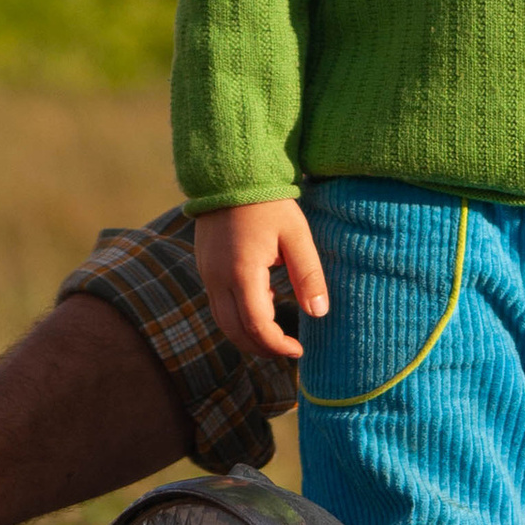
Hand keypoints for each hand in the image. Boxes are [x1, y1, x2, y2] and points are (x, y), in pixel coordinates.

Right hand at [195, 198, 327, 361]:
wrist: (231, 173)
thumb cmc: (269, 203)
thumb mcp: (297, 236)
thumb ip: (308, 275)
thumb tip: (319, 313)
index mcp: (243, 273)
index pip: (257, 326)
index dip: (277, 345)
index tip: (298, 350)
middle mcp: (218, 278)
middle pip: (235, 332)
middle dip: (261, 348)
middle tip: (288, 350)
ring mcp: (207, 273)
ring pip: (222, 321)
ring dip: (247, 336)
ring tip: (276, 337)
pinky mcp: (205, 267)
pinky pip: (218, 304)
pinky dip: (238, 317)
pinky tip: (263, 308)